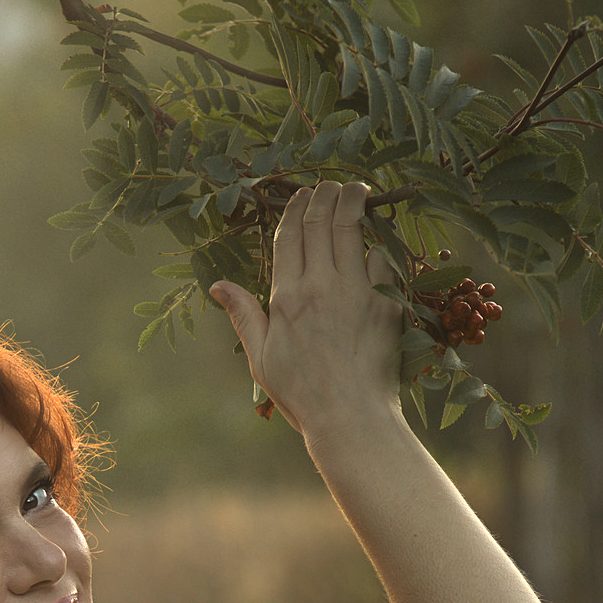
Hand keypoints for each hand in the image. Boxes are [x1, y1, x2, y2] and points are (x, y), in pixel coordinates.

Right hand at [209, 181, 403, 439]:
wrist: (350, 417)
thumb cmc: (302, 394)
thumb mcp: (261, 358)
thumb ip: (244, 315)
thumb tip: (217, 286)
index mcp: (286, 297)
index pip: (289, 237)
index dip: (295, 209)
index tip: (301, 195)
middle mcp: (320, 286)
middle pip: (320, 224)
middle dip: (324, 196)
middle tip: (329, 185)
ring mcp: (356, 291)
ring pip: (352, 231)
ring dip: (353, 203)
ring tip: (355, 190)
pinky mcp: (386, 303)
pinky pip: (383, 260)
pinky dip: (380, 243)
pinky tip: (380, 233)